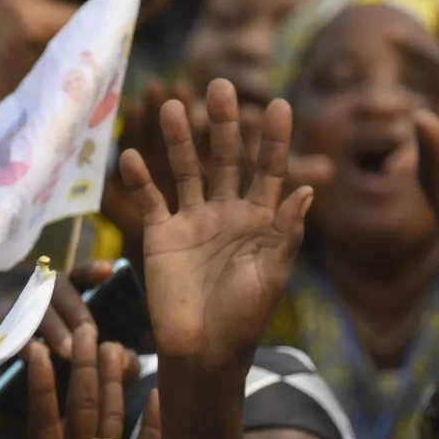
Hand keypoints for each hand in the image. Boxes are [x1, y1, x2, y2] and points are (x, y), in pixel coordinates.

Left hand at [16, 324, 155, 438]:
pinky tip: (160, 395)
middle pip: (81, 405)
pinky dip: (153, 425)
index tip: (35, 349)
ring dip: (114, 383)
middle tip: (86, 326)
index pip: (43, 419)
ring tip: (118, 345)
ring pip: (111, 416)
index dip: (40, 386)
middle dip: (83, 368)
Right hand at [118, 82, 310, 372]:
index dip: (273, 139)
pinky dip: (140, 179)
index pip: (269, 170)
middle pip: (226, 158)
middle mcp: (227, 212)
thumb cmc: (244, 319)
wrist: (203, 353)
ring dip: (180, 139)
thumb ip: (286, 232)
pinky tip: (131, 155)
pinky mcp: (162, 236)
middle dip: (224, 123)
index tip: (278, 104)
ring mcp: (193, 221)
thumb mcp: (271, 275)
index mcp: (260, 220)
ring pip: (187, 169)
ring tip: (175, 105)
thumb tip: (307, 189)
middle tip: (220, 85)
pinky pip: (151, 199)